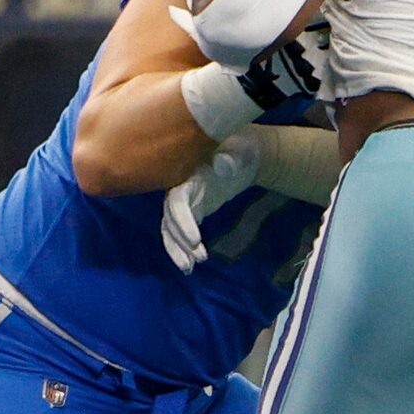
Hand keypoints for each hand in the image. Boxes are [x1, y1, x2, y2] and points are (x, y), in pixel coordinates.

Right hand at [162, 129, 263, 272]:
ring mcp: (183, 199)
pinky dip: (184, 246)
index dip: (182, 220)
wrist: (244, 150)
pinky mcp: (192, 208)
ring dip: (177, 248)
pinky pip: (181, 230)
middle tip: (192, 261)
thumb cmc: (240, 145)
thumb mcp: (239, 147)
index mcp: (184, 173)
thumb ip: (231, 156)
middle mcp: (178, 187)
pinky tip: (192, 263)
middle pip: (170, 218)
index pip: (177, 200)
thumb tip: (225, 165)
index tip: (194, 239)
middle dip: (178, 241)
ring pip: (171, 228)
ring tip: (188, 268)